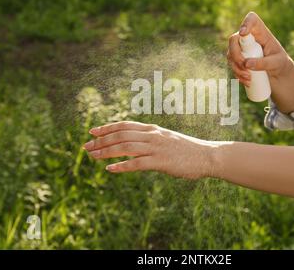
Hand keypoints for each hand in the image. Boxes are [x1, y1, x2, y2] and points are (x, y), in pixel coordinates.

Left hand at [83, 121, 215, 179]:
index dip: (107, 128)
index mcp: (153, 129)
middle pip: (121, 135)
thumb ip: (151, 140)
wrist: (207, 156)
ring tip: (92, 156)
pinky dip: (122, 165)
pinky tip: (110, 168)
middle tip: (86, 146)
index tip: (92, 131)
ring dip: (106, 151)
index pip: (125, 125)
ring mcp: (156, 148)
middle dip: (101, 140)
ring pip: (125, 147)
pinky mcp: (161, 161)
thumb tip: (135, 145)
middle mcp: (152, 135)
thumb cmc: (187, 150)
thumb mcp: (166, 140)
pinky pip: (137, 163)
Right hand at [227, 11, 293, 86]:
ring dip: (236, 67)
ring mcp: (241, 49)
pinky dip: (237, 74)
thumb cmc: (280, 64)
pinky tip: (246, 81)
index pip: (252, 20)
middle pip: (234, 40)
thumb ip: (264, 62)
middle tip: (245, 67)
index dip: (245, 23)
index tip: (243, 33)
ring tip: (249, 78)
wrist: (279, 75)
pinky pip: (232, 65)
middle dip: (236, 54)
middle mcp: (248, 39)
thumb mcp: (277, 63)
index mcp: (261, 33)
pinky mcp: (238, 60)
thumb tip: (246, 64)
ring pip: (230, 54)